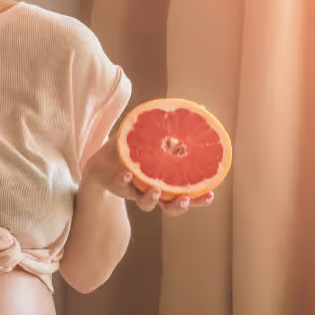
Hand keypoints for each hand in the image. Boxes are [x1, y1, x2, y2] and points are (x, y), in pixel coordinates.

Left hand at [83, 135, 214, 215]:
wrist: (105, 157)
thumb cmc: (138, 147)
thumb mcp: (158, 134)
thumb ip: (177, 125)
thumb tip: (202, 106)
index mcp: (168, 182)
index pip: (188, 195)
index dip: (199, 198)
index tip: (210, 195)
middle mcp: (155, 190)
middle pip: (171, 207)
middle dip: (179, 206)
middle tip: (184, 199)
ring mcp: (136, 190)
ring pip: (148, 204)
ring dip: (152, 199)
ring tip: (155, 190)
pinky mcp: (119, 186)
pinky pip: (122, 187)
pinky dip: (123, 181)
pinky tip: (125, 174)